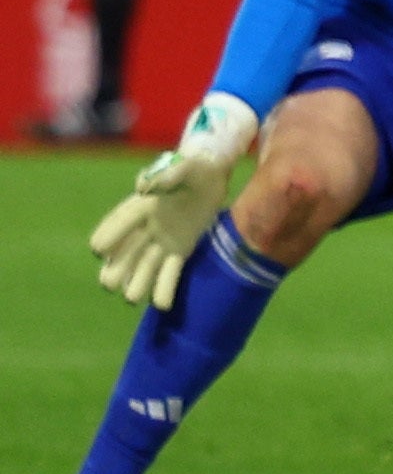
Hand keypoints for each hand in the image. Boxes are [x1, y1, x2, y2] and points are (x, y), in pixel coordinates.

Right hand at [87, 94, 258, 309]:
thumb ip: (166, 175)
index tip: (97, 249)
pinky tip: (162, 306)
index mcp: (142, 205)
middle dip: (116, 268)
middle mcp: (146, 227)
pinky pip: (169, 272)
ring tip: (131, 298)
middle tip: (108, 284)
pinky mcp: (179, 250)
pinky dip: (164, 288)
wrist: (213, 177)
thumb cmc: (195, 170)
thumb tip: (143, 186)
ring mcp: (161, 241)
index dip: (109, 234)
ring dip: (137, 283)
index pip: (120, 222)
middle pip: (125, 251)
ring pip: (144, 266)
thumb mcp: (185, 167)